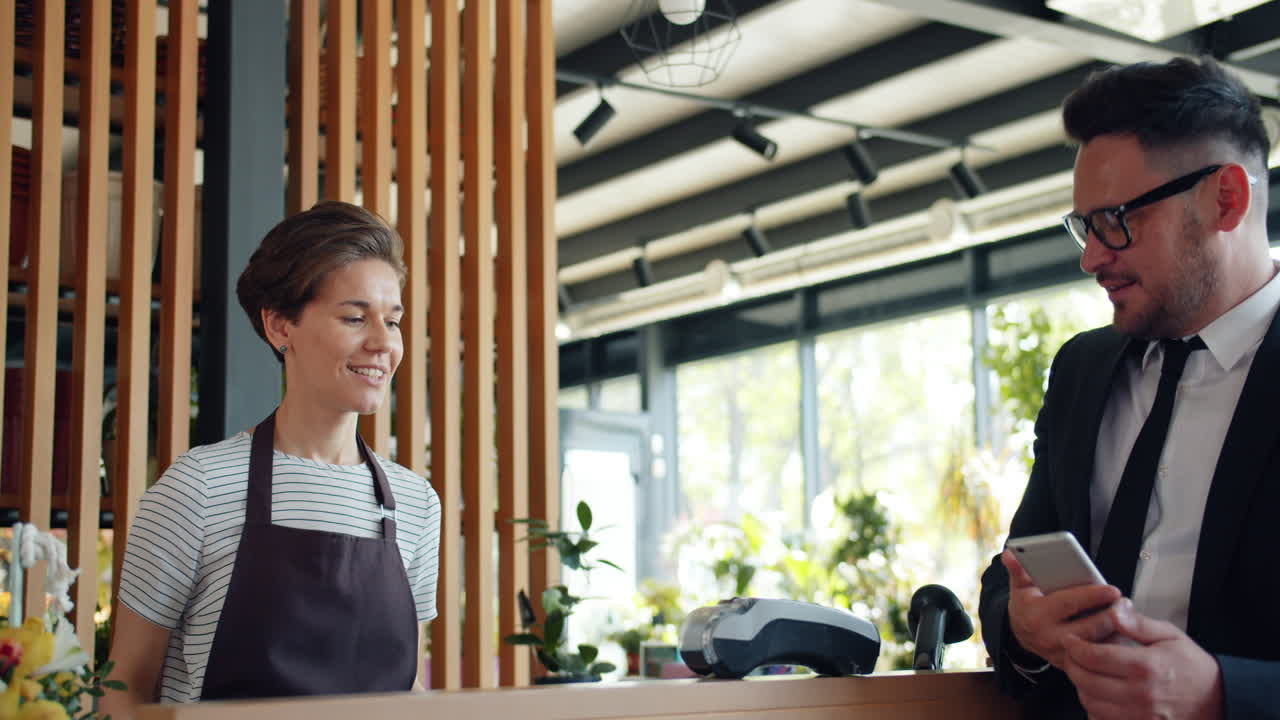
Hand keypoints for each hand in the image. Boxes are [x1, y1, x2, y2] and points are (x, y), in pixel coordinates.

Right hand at [1001, 549, 1123, 667]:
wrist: (1021, 635)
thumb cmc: (1026, 605)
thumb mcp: (1020, 587)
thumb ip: (1018, 570)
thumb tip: (1010, 553)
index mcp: (1036, 615)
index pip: (1068, 604)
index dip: (1092, 596)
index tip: (1113, 589)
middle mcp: (1048, 637)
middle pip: (1088, 628)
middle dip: (1110, 615)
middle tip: (1125, 601)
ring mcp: (1061, 654)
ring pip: (1096, 644)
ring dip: (1114, 629)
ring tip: (1126, 613)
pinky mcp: (1072, 664)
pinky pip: (1097, 656)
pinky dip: (1110, 643)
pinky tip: (1120, 630)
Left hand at [1062, 601, 1222, 719]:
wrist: (1218, 700)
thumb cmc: (1193, 667)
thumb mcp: (1170, 636)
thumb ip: (1138, 624)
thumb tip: (1115, 608)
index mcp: (1146, 667)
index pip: (1094, 657)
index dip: (1075, 647)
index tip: (1070, 640)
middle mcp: (1140, 694)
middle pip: (1086, 681)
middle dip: (1072, 665)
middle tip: (1072, 654)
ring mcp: (1139, 716)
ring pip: (1090, 703)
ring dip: (1080, 686)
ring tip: (1084, 671)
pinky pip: (1102, 719)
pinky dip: (1094, 707)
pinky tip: (1098, 693)